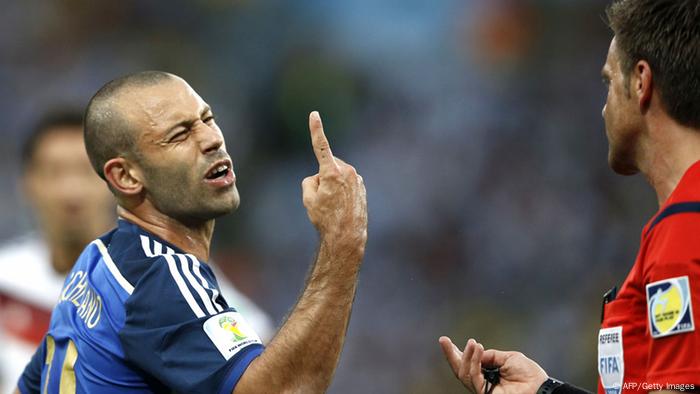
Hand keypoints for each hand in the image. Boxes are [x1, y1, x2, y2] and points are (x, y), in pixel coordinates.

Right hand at [302, 111, 366, 255]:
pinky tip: (342, 206)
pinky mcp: (361, 185)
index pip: (320, 146)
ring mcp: (356, 178)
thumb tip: (319, 177)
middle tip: (322, 199)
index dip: (316, 129)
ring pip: (336, 175)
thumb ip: (309, 181)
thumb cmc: (325, 218)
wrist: (347, 235)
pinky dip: (341, 190)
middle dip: (322, 177)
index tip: (314, 114)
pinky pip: (345, 183)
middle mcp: (346, 171)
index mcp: (331, 172)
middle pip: (326, 167)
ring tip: (334, 205)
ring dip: (332, 185)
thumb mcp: (308, 199)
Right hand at [439, 337, 547, 393]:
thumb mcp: (508, 358)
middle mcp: (483, 382)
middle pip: (460, 370)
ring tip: (472, 343)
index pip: (468, 364)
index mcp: (488, 374)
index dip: (457, 353)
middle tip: (443, 340)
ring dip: (466, 355)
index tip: (446, 341)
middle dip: (450, 355)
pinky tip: (477, 349)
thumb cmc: (529, 374)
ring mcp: (483, 389)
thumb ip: (491, 356)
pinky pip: (474, 376)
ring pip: (464, 373)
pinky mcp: (485, 393)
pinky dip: (474, 361)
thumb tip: (476, 352)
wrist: (539, 387)